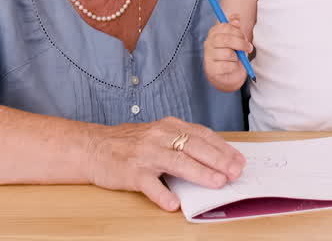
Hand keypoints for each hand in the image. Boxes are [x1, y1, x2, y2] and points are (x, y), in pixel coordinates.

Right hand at [88, 117, 244, 210]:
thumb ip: (182, 143)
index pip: (202, 135)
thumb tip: (214, 157)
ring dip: (200, 173)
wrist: (93, 147)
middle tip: (236, 172)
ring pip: (177, 163)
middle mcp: (159, 137)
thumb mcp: (158, 135)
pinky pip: (149, 185)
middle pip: (195, 147)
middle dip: (219, 160)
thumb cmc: (129, 144)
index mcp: (169, 127)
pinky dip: (162, 194)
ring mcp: (145, 154)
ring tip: (217, 183)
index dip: (223, 148)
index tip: (239, 160)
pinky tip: (173, 203)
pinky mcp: (131, 172)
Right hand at [203, 17, 251, 92]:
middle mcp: (208, 43)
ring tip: (236, 59)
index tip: (245, 37)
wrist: (229, 75)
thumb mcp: (237, 39)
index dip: (237, 32)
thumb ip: (236, 28)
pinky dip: (234, 67)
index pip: (224, 26)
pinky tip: (232, 67)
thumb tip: (236, 17)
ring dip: (237, 57)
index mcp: (214, 33)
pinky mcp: (211, 70)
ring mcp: (208, 56)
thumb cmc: (233, 54)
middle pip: (226, 39)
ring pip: (227, 53)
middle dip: (240, 43)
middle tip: (248, 48)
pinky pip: (227, 66)